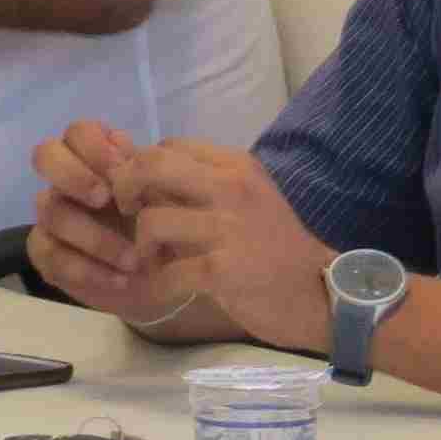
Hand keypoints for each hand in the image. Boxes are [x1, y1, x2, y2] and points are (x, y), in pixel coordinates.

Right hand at [25, 118, 178, 324]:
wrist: (170, 278)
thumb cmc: (170, 229)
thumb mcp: (170, 198)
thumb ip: (147, 169)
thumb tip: (120, 144)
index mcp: (99, 159)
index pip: (78, 132)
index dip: (93, 145)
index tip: (121, 168)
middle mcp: (69, 182)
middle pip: (45, 155)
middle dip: (73, 175)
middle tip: (104, 199)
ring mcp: (55, 216)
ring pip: (52, 211)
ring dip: (96, 237)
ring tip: (134, 261)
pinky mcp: (48, 254)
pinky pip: (50, 255)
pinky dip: (88, 270)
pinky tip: (120, 280)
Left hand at [116, 139, 334, 354]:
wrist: (317, 293)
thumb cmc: (273, 248)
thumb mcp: (239, 203)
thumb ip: (196, 188)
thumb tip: (138, 177)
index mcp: (235, 166)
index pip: (169, 146)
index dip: (139, 166)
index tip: (136, 193)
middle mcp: (232, 187)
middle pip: (152, 165)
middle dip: (124, 187)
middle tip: (125, 213)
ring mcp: (229, 228)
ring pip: (152, 220)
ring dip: (141, 245)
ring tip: (152, 260)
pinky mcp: (224, 269)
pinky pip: (168, 272)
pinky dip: (156, 285)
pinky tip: (162, 290)